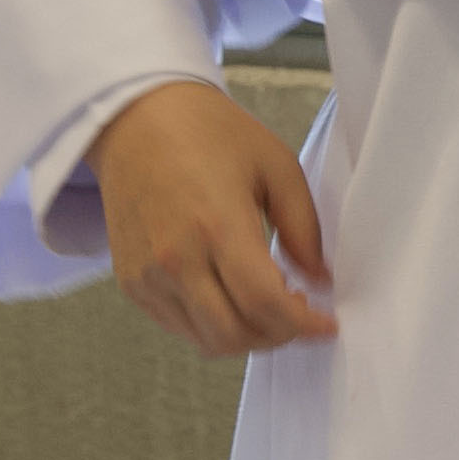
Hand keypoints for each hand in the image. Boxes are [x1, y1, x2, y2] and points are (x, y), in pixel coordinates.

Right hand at [96, 81, 333, 354]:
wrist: (135, 119)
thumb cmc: (209, 134)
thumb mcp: (276, 165)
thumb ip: (304, 227)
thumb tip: (320, 279)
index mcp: (217, 225)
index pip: (264, 304)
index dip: (303, 324)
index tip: (327, 323)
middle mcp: (176, 258)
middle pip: (234, 334)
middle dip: (277, 336)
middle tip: (300, 315)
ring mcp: (148, 275)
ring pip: (206, 340)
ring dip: (246, 336)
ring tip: (268, 305)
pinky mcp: (131, 282)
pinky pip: (178, 326)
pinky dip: (212, 326)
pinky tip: (232, 297)